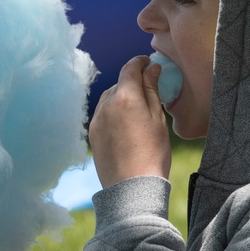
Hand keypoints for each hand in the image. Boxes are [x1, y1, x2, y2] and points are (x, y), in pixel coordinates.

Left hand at [89, 55, 170, 187]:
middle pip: (119, 83)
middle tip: (149, 89)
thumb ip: (152, 90)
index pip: (130, 68)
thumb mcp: (157, 119)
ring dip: (121, 96)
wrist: (132, 188)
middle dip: (132, 82)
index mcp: (124, 97)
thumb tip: (151, 68)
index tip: (148, 63)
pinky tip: (126, 124)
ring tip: (137, 109)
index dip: (140, 62)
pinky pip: (103, 114)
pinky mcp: (92, 134)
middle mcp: (105, 105)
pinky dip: (113, 111)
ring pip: (109, 98)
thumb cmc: (152, 153)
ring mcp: (96, 120)